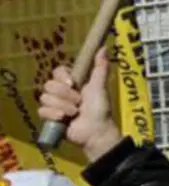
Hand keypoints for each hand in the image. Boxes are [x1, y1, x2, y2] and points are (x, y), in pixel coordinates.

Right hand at [38, 47, 121, 161]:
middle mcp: (61, 92)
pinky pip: (42, 111)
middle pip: (49, 84)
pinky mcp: (50, 118)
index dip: (62, 77)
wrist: (97, 131)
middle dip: (65, 95)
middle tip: (79, 103)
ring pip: (45, 98)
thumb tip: (104, 47)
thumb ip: (100, 68)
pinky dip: (54, 115)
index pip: (57, 71)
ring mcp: (55, 105)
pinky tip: (65, 120)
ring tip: (75, 113)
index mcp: (72, 83)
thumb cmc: (100, 109)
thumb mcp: (100, 87)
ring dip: (63, 106)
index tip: (72, 83)